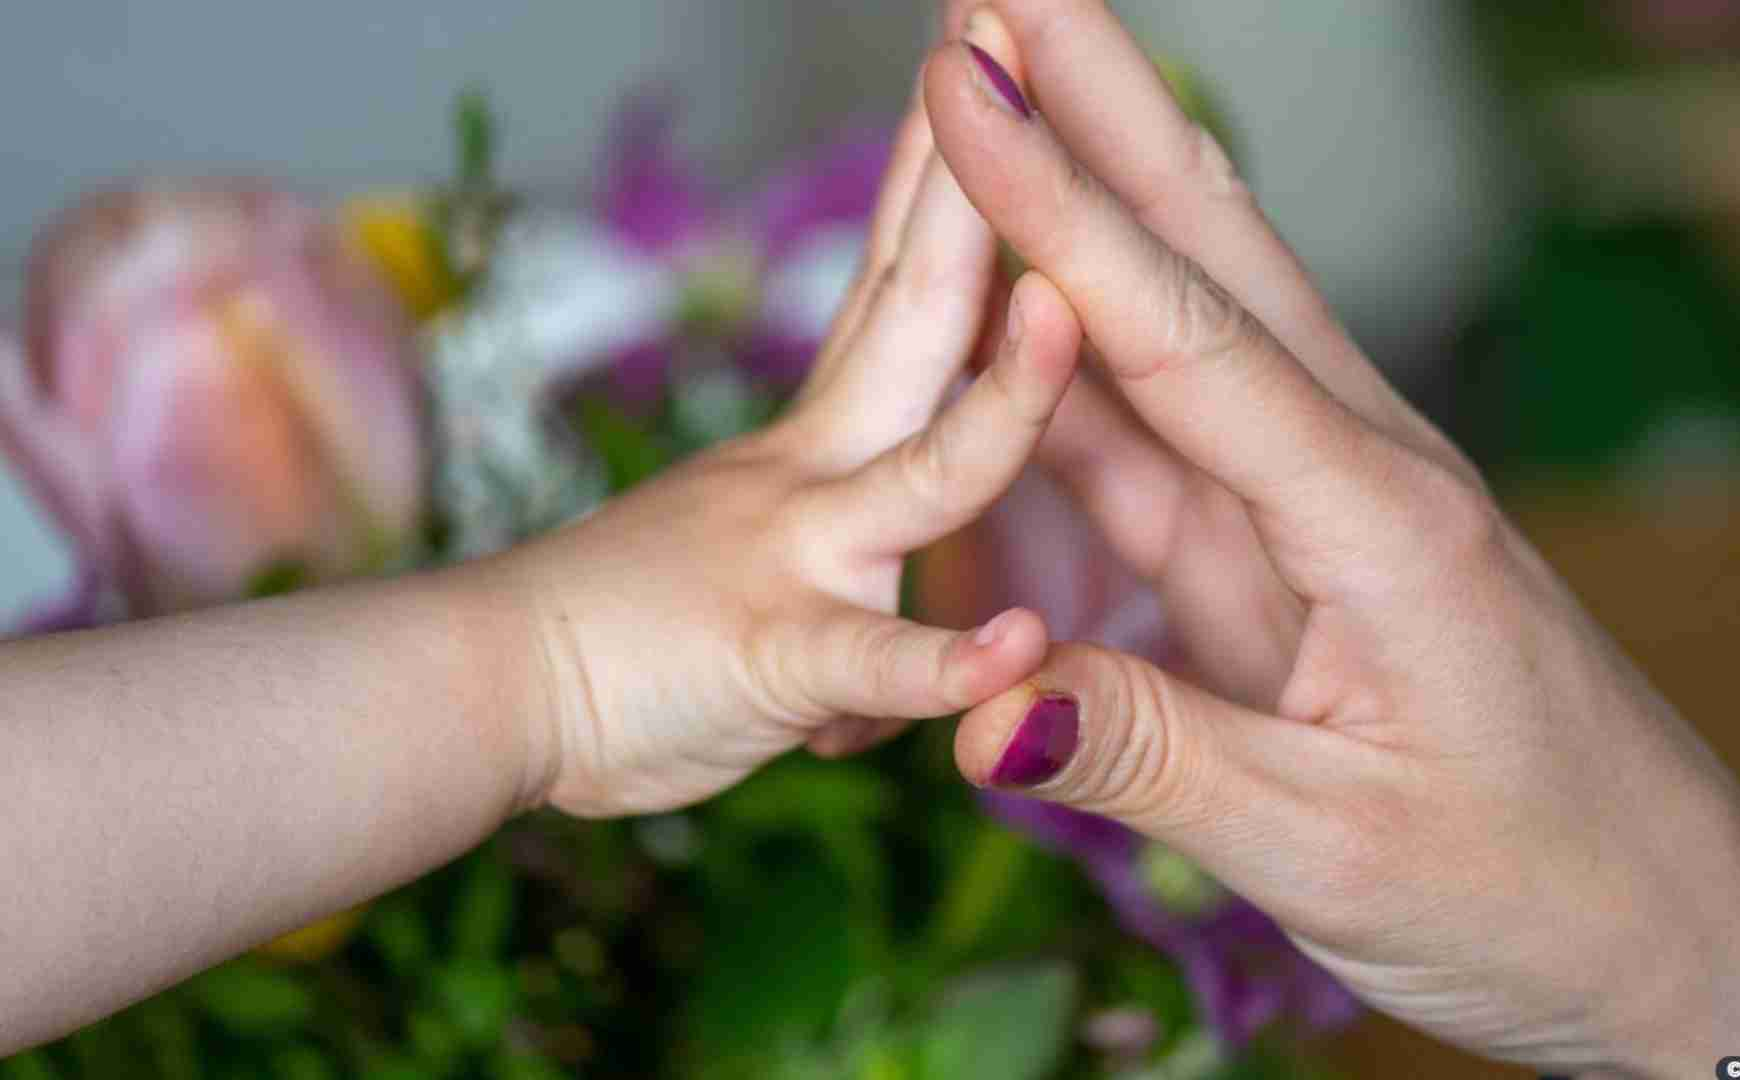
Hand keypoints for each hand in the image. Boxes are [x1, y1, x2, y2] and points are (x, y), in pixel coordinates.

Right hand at [488, 13, 1081, 815]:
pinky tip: (1017, 643)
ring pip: (930, 474)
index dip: (942, 176)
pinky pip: (871, 660)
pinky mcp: (776, 660)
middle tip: (1005, 36)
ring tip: (1065, 308)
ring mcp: (801, 558)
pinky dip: (945, 661)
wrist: (472, 688)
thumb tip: (872, 624)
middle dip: (972, 183)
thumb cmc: (609, 636)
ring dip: (1007, 397)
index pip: (894, 284)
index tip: (980, 63)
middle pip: (916, 311)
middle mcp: (817, 471)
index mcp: (818, 441)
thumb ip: (823, 564)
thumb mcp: (731, 560)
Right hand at [925, 4, 1739, 1073]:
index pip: (1184, 337)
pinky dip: (1082, 361)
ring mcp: (1320, 513)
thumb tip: (977, 716)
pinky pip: (1166, 445)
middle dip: (1100, 113)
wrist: (1664, 939)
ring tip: (1007, 93)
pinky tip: (1034, 298)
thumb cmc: (1535, 892)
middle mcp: (1354, 478)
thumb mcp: (1337, 850)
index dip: (1060, 212)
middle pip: (1207, 260)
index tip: (967, 87)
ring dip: (1090, 204)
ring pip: (1183, 330)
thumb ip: (1154, 762)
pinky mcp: (1293, 565)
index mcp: (1376, 524)